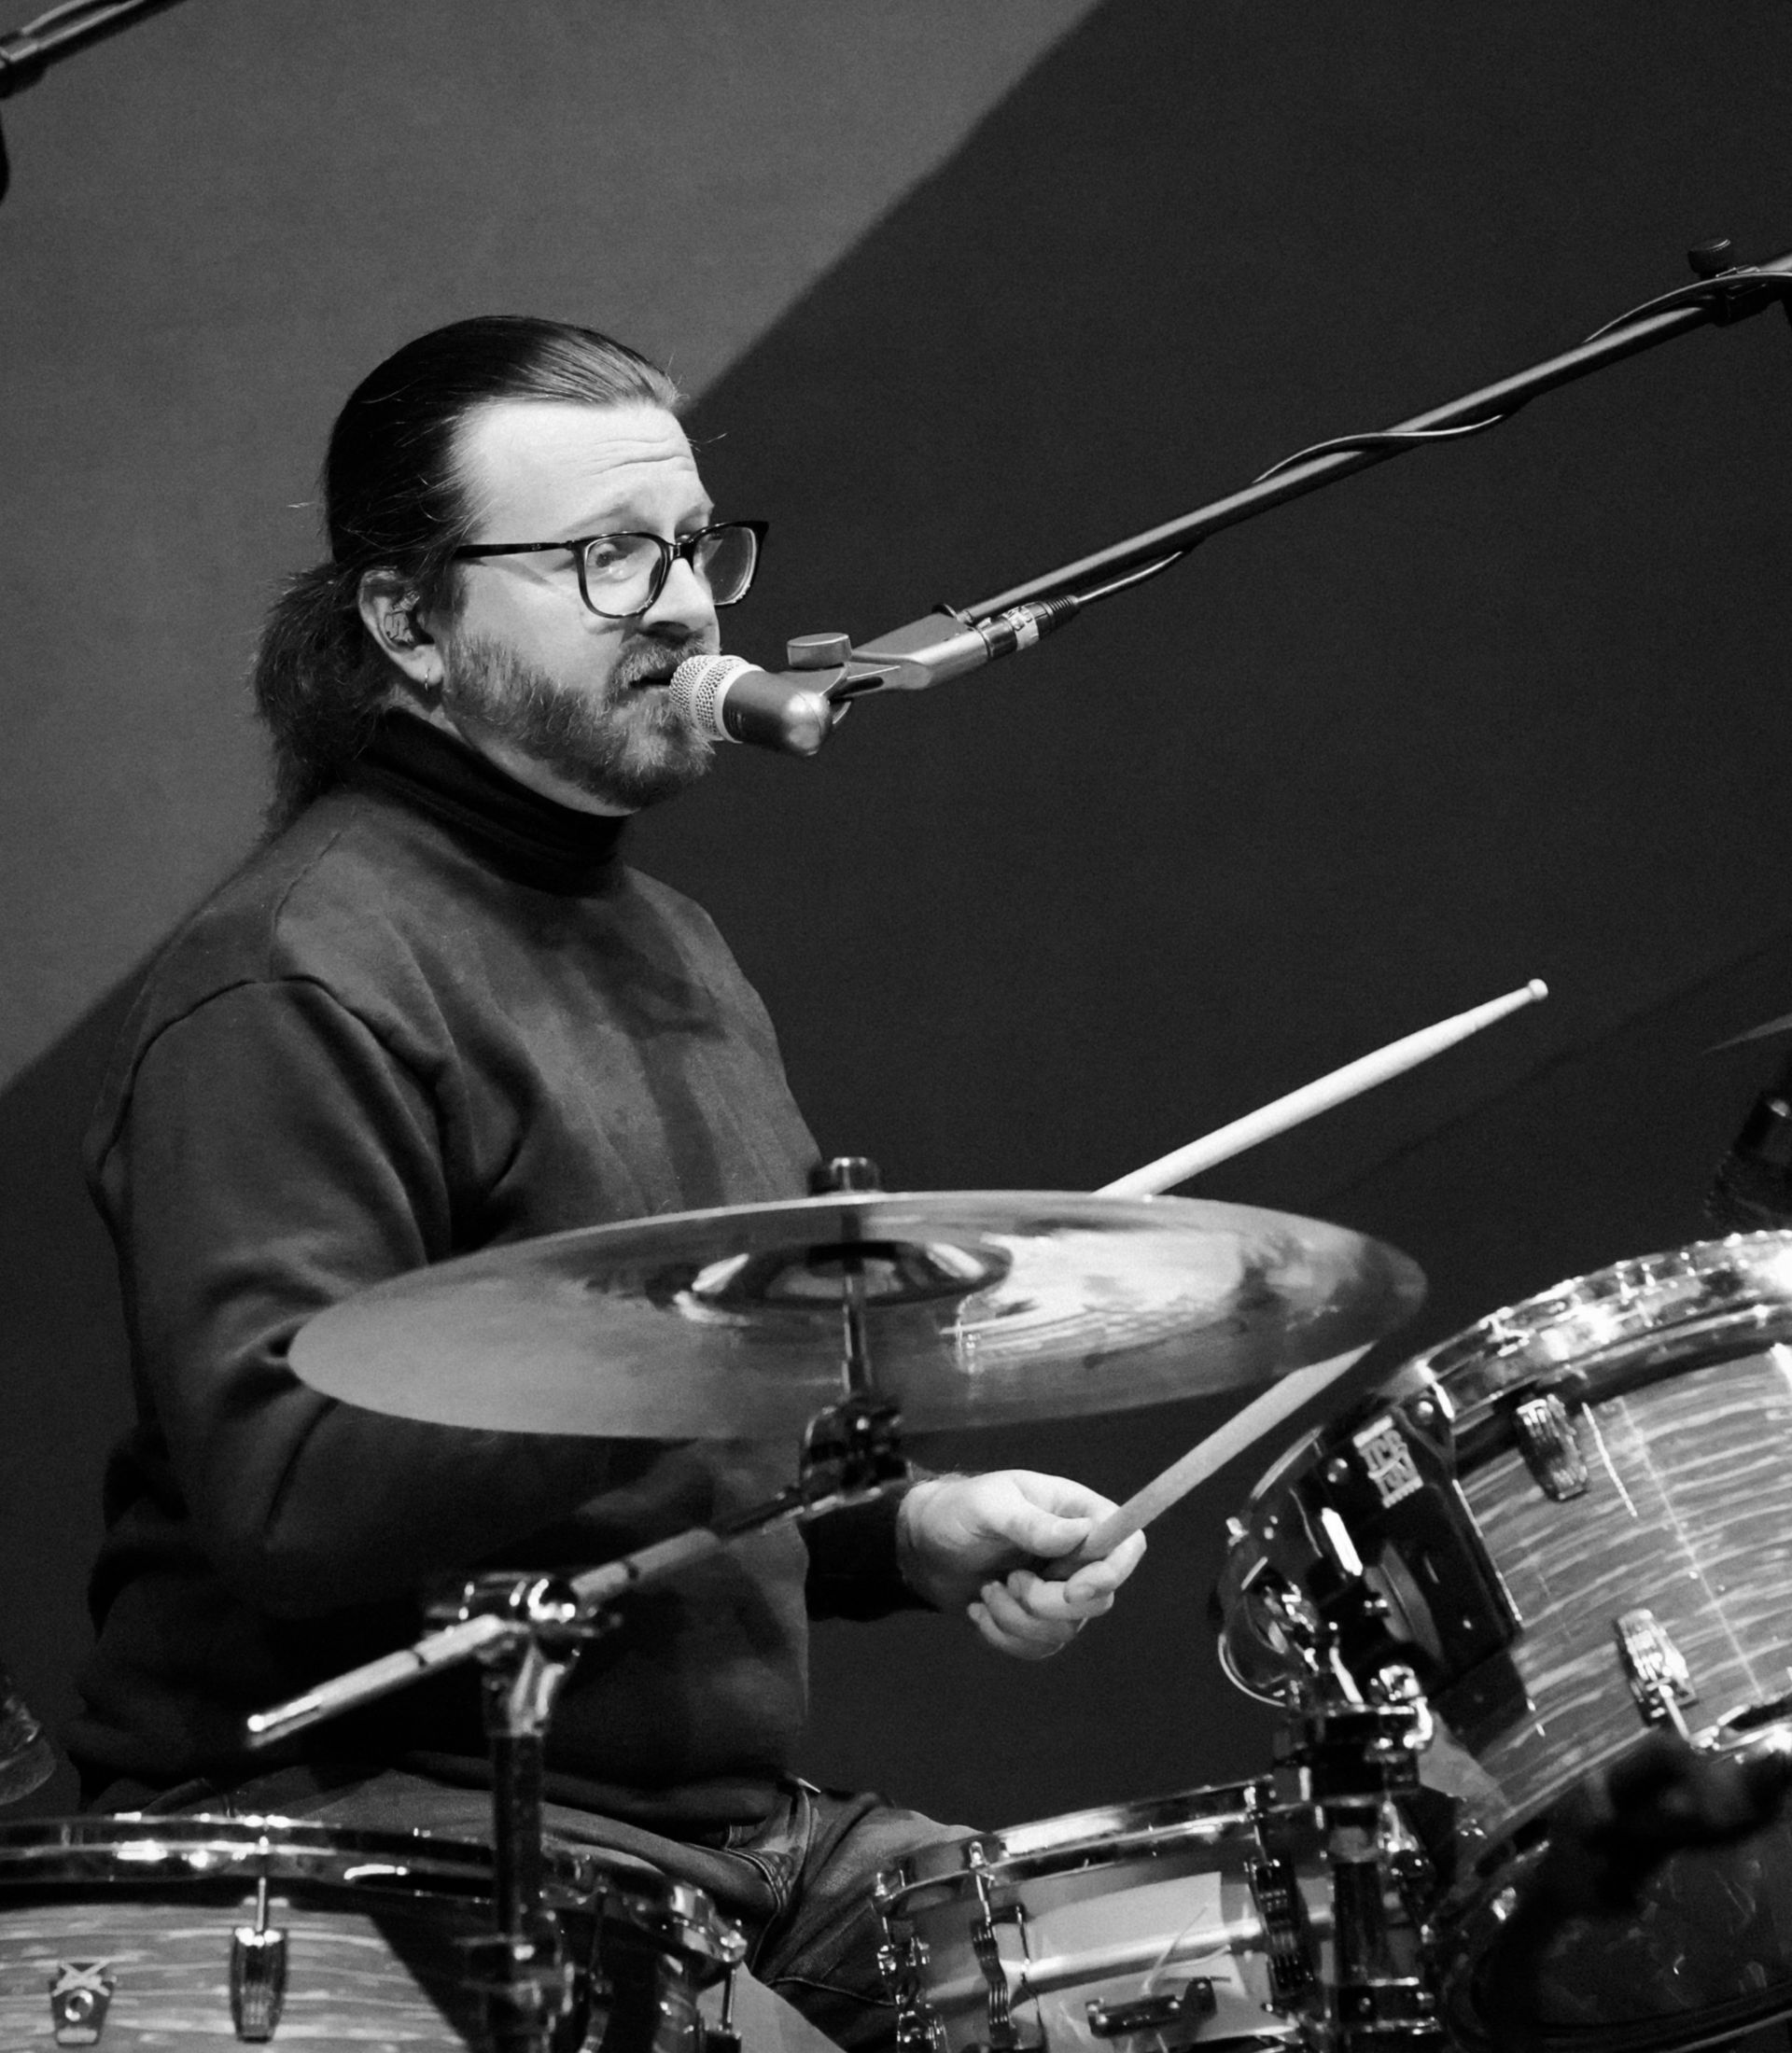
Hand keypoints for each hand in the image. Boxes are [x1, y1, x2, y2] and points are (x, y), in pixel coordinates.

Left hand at [897, 1470, 1145, 1659]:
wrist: (923, 1545)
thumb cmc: (958, 1511)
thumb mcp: (989, 1507)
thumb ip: (1031, 1522)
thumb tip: (1080, 1534)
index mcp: (1077, 1513)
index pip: (1128, 1542)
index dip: (1114, 1572)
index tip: (1073, 1589)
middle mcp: (1078, 1554)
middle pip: (1100, 1598)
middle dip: (1049, 1602)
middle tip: (1011, 1581)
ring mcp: (1060, 1589)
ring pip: (1067, 1629)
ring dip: (1018, 1619)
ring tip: (987, 1591)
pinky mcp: (1038, 1620)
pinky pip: (1040, 1647)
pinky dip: (1005, 1636)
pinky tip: (979, 1610)